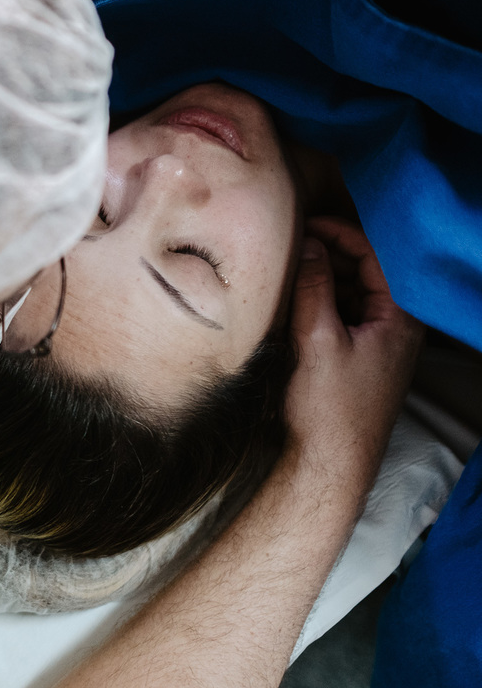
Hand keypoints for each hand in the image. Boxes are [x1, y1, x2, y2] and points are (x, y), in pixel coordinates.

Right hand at [283, 218, 423, 499]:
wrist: (329, 465)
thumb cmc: (329, 408)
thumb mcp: (317, 339)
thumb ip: (314, 287)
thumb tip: (307, 244)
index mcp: (400, 318)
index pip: (377, 255)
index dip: (341, 232)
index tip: (306, 222)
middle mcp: (397, 327)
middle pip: (366, 271)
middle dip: (330, 252)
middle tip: (292, 241)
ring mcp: (379, 343)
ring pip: (353, 293)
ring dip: (323, 277)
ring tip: (288, 267)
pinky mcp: (359, 358)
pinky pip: (344, 315)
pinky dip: (322, 301)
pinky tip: (294, 300)